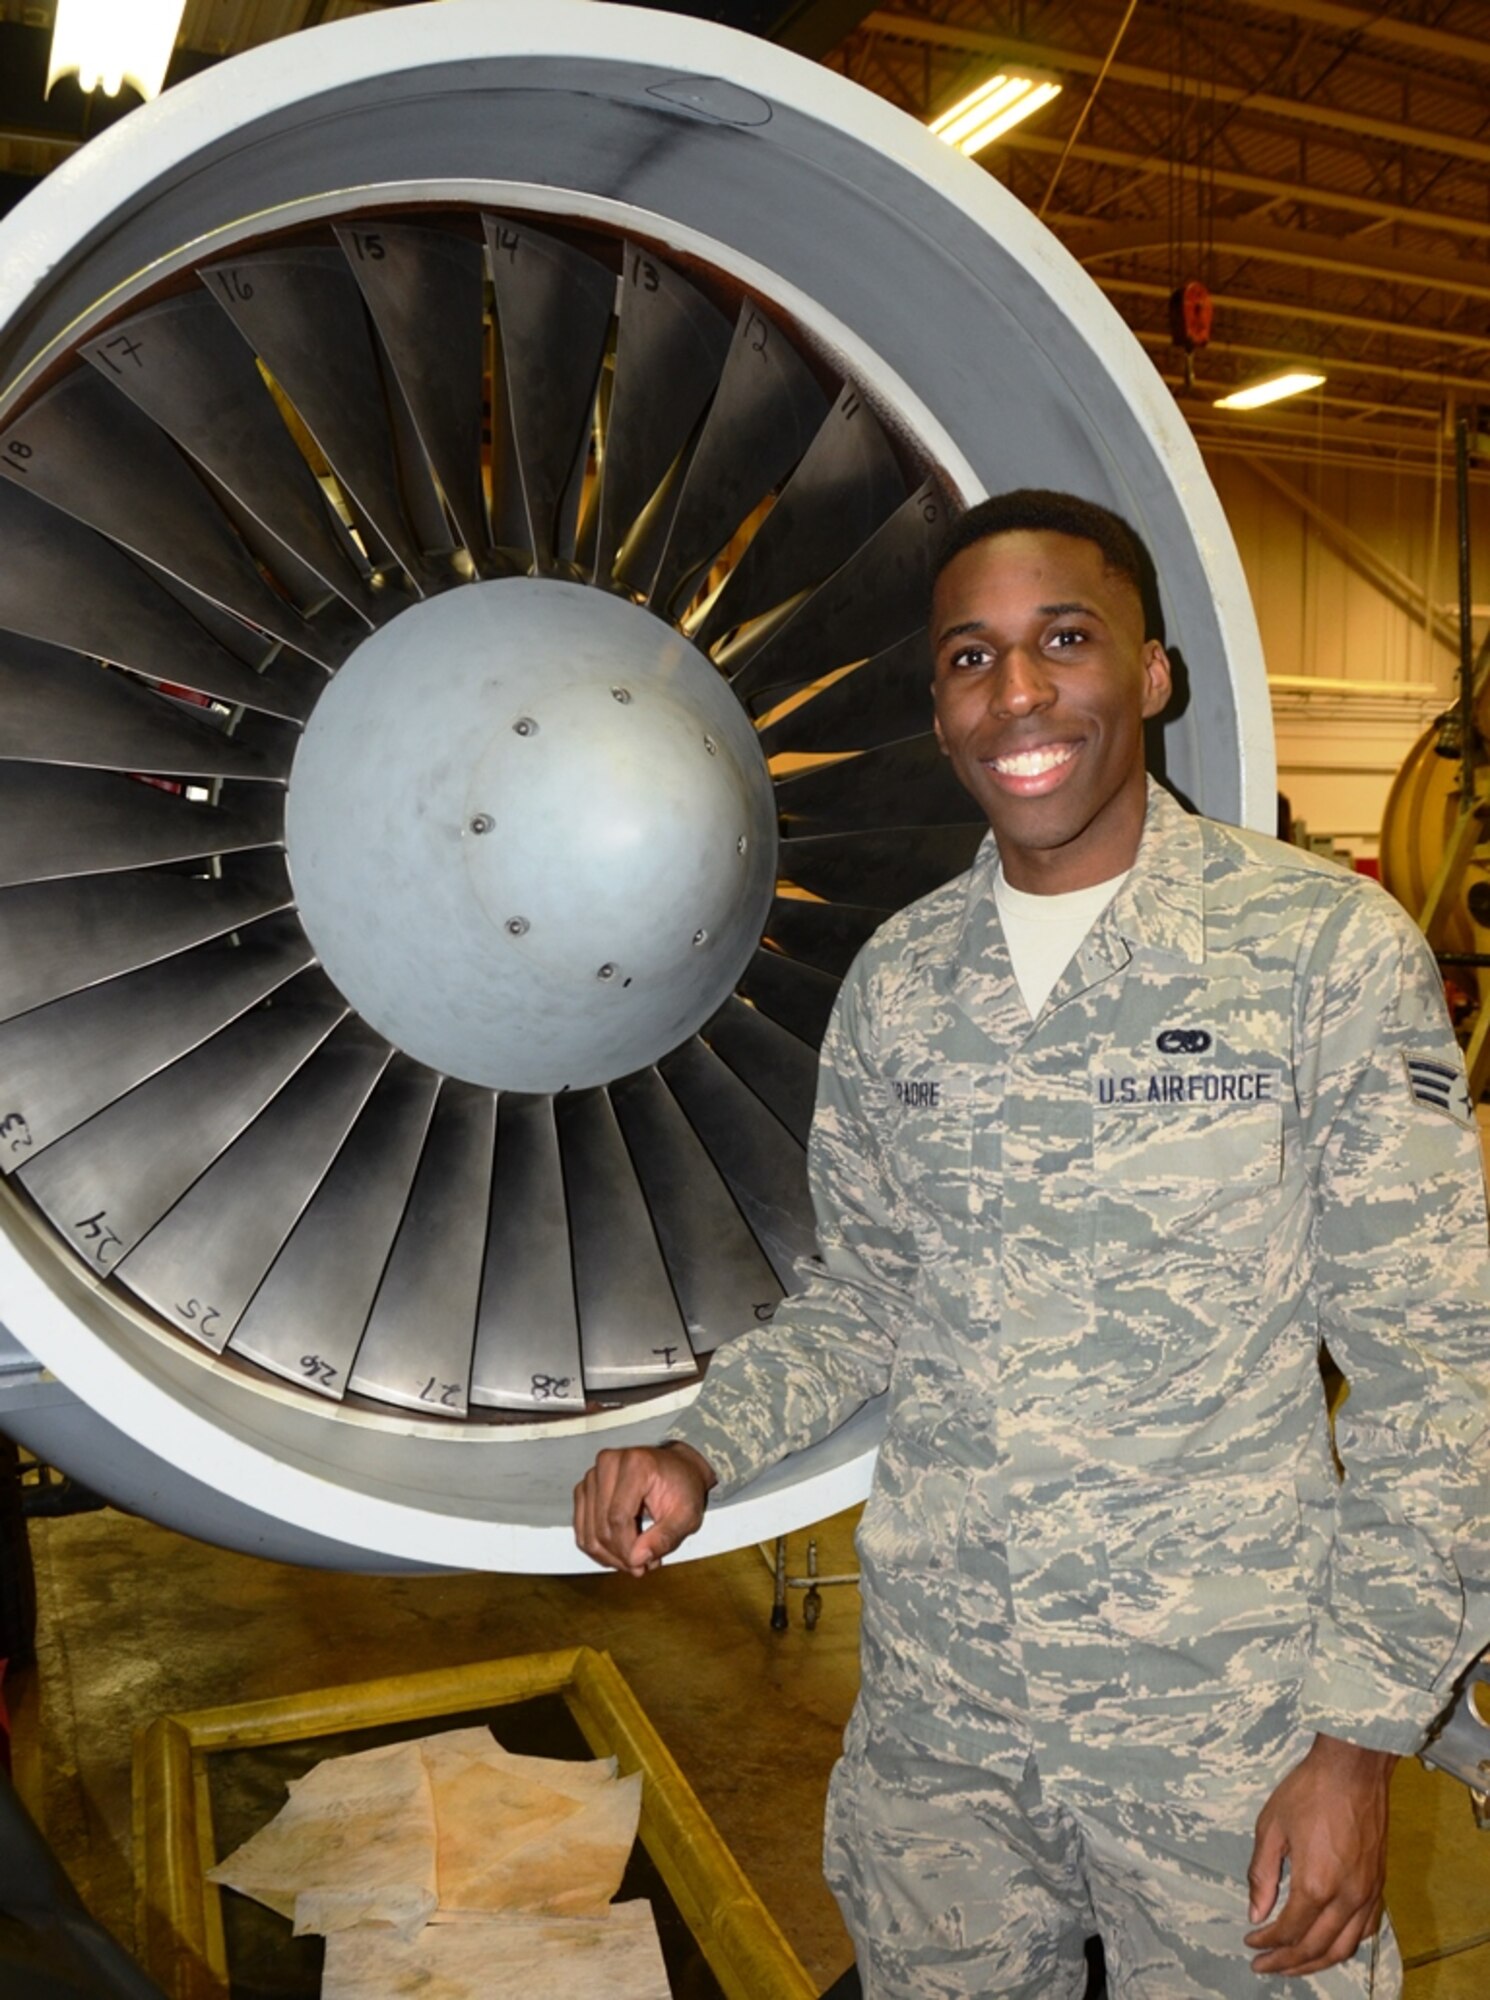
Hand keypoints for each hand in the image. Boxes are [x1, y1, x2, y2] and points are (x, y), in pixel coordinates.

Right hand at [573, 1442, 716, 1575]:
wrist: (676, 1469)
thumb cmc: (683, 1487)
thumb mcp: (687, 1515)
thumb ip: (665, 1538)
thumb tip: (638, 1559)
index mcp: (636, 1464)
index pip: (618, 1518)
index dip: (627, 1548)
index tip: (641, 1565)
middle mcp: (609, 1464)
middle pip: (601, 1526)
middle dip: (620, 1555)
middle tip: (641, 1566)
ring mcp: (593, 1475)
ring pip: (588, 1532)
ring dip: (608, 1555)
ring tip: (633, 1559)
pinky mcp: (585, 1487)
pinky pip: (581, 1528)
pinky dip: (597, 1547)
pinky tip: (617, 1552)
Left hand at [1244, 1732, 1395, 1976]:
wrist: (1353, 1768)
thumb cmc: (1308, 1791)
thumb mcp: (1271, 1827)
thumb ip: (1262, 1874)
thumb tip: (1255, 1912)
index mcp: (1316, 1884)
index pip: (1290, 1930)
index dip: (1267, 1942)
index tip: (1250, 1942)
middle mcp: (1346, 1897)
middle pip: (1317, 1947)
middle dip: (1287, 1962)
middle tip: (1264, 1965)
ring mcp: (1368, 1893)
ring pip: (1345, 1947)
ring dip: (1317, 1962)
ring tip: (1292, 1965)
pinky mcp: (1380, 1885)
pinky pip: (1365, 1929)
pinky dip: (1345, 1945)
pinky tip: (1330, 1943)